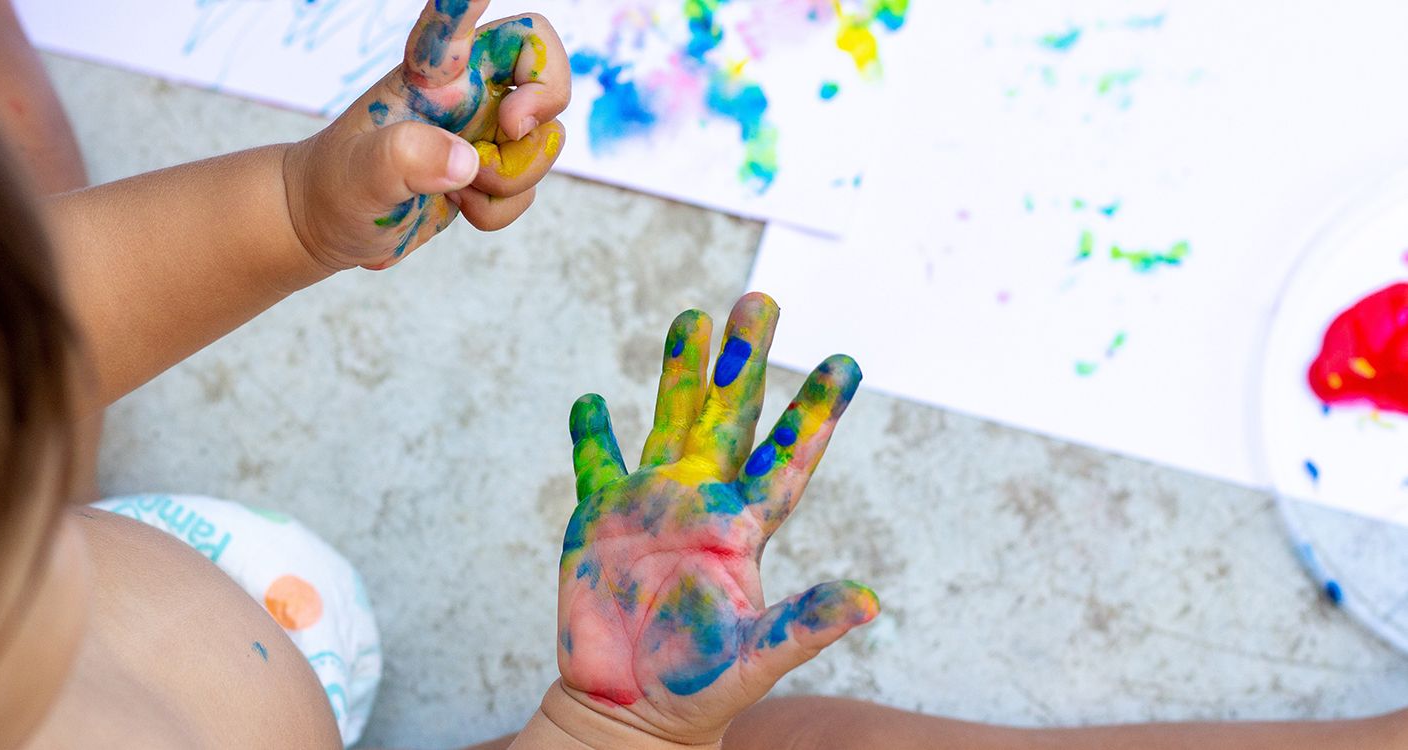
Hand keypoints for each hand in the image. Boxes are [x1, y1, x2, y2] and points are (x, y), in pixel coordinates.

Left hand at [283, 0, 569, 271]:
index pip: (457, 22)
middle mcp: (464, 93)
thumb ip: (405, 158)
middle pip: (541, 61)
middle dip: (546, 98)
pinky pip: (528, 187)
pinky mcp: (488, 174)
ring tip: (459, 189)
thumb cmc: (333, 188)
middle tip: (510, 128)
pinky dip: (500, 209)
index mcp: (427, 74)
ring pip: (543, 138)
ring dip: (513, 175)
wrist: (332, 232)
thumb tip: (466, 161)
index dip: (470, 1)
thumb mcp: (356, 175)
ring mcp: (480, 134)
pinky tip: (460, 206)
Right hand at [555, 293, 878, 745]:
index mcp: (746, 527)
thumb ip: (806, 624)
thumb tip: (870, 601)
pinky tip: (592, 400)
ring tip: (691, 316)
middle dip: (743, 358)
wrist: (629, 711)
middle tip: (760, 299)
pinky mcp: (599, 520)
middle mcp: (704, 502)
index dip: (817, 411)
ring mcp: (651, 506)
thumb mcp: (757, 658)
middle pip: (729, 415)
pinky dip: (591, 434)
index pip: (788, 456)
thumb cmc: (700, 688)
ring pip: (669, 421)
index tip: (848, 362)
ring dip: (679, 370)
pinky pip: (596, 465)